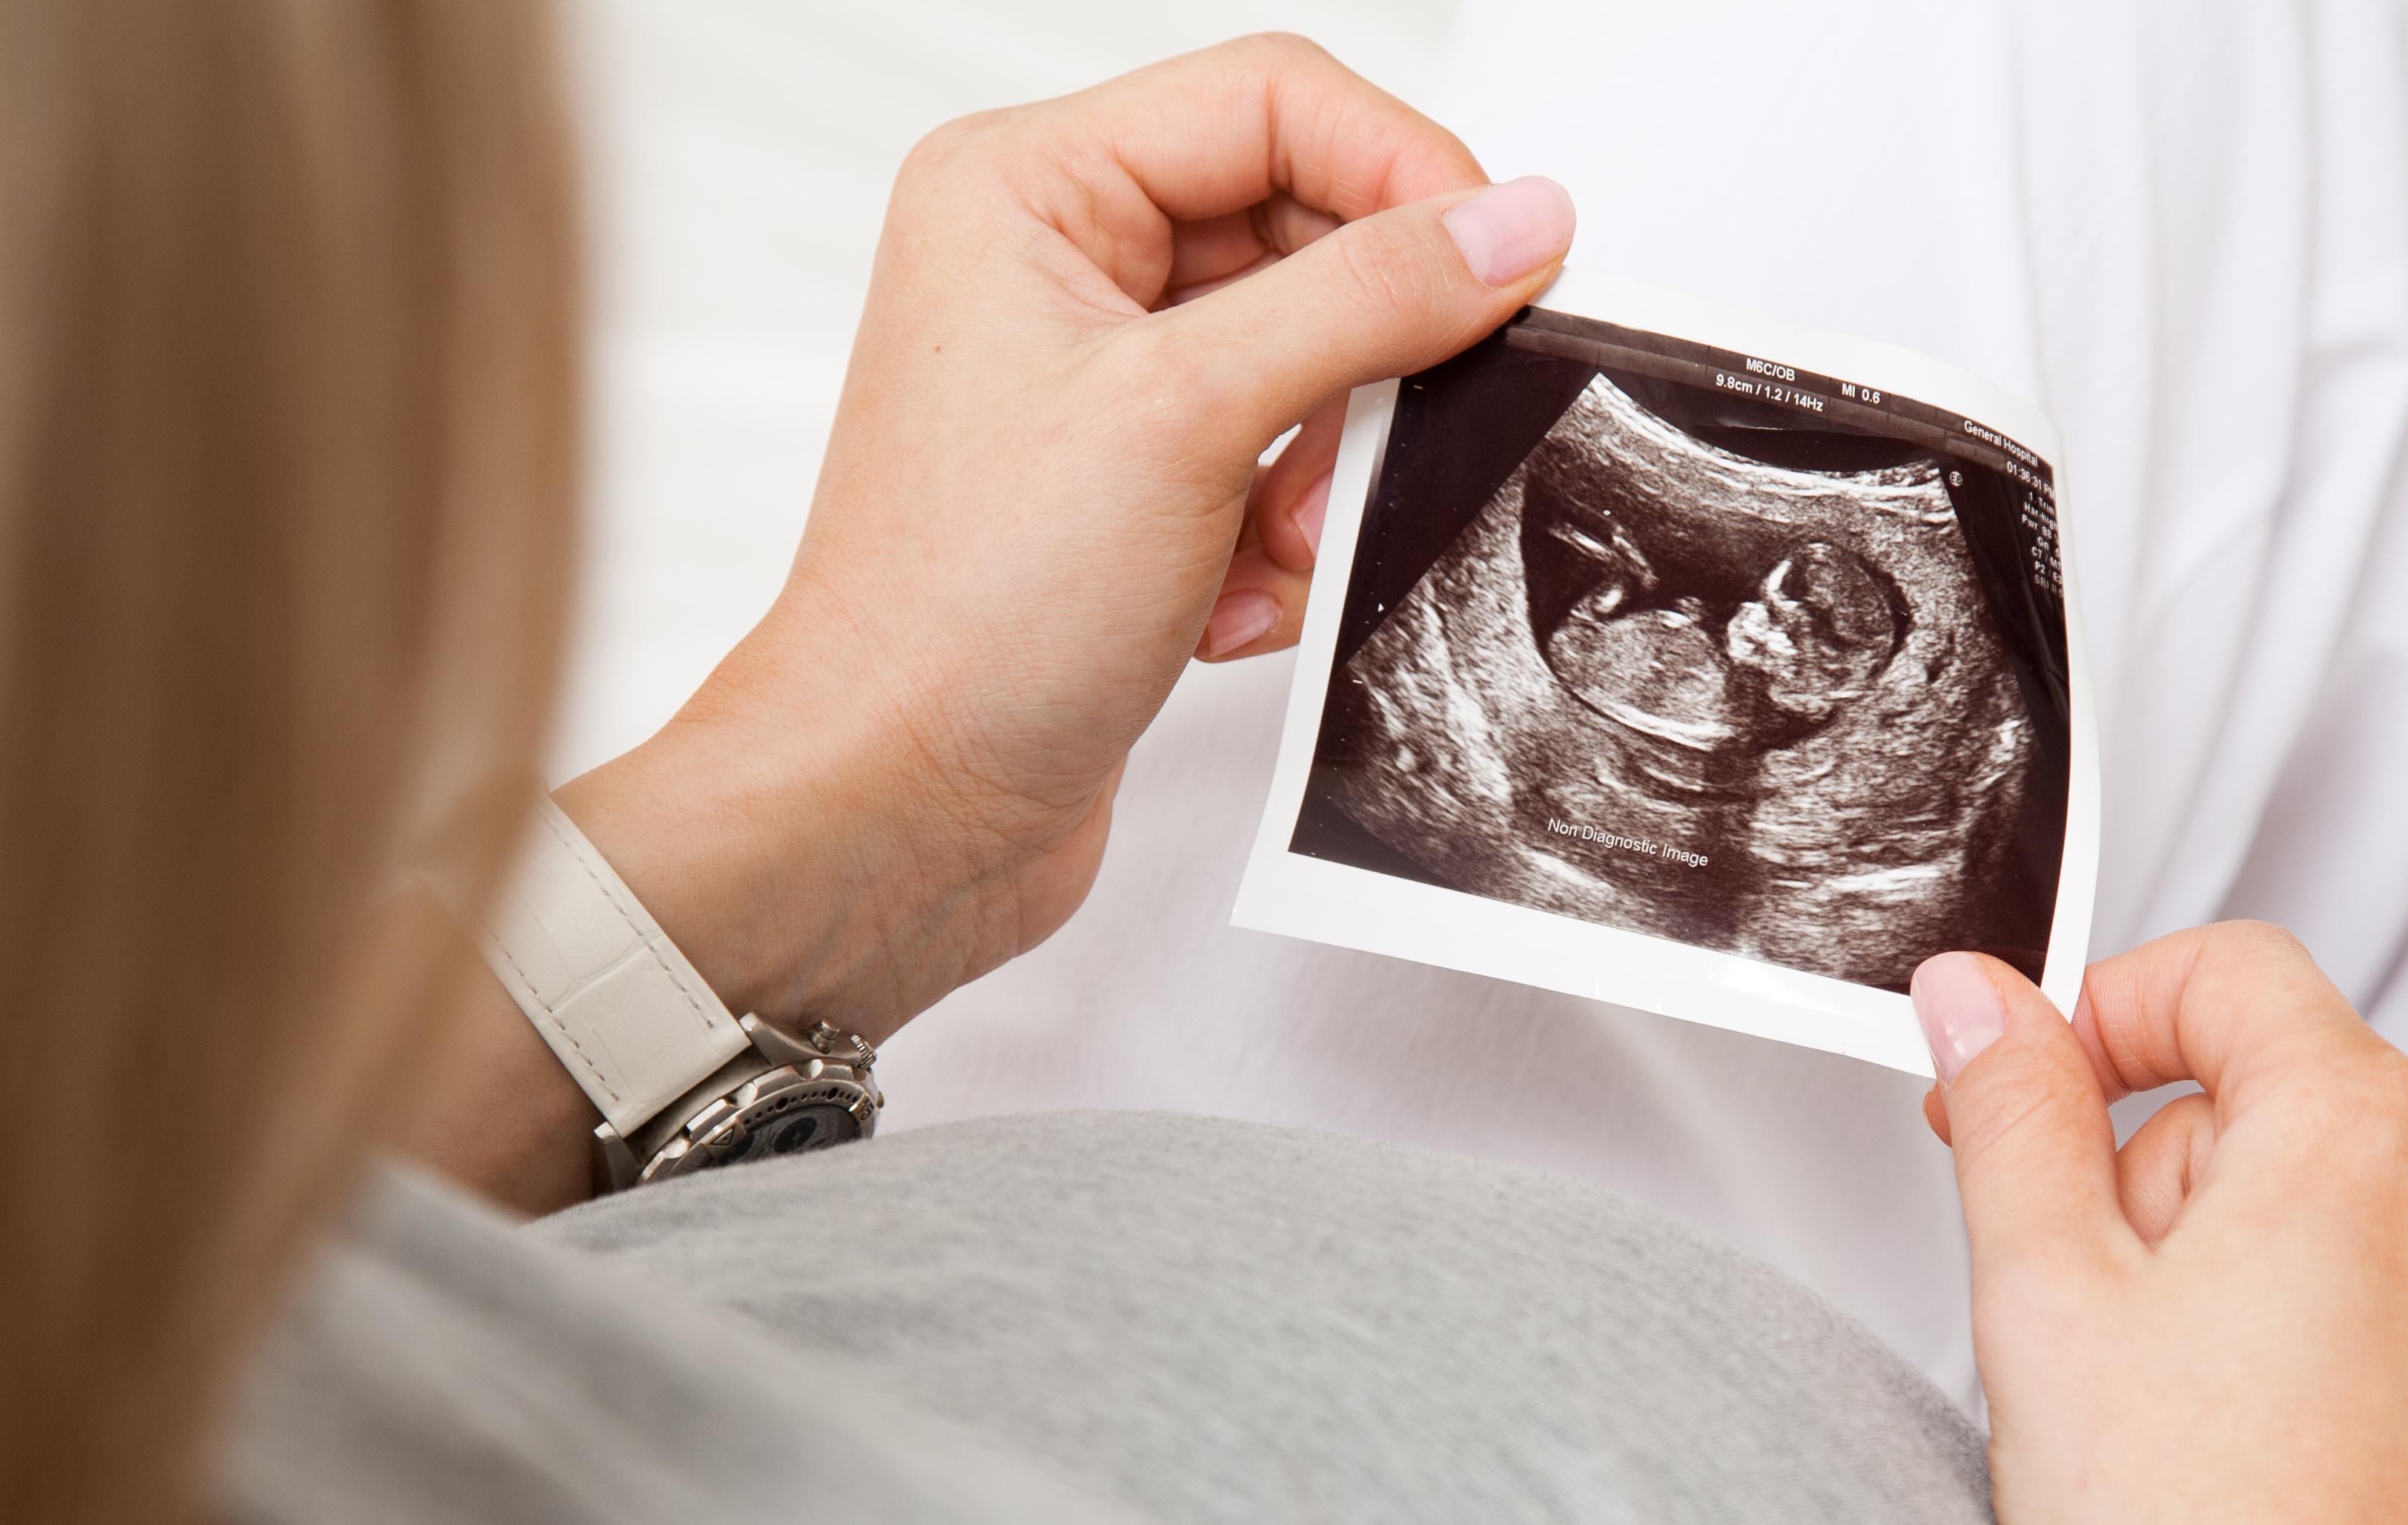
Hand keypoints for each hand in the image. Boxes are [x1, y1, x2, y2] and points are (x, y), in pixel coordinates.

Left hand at [561, 36, 1573, 1035]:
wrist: (891, 811)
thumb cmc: (961, 614)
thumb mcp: (1189, 416)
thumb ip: (1369, 298)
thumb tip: (1517, 221)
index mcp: (1027, 187)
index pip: (1276, 100)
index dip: (1407, 172)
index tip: (1502, 267)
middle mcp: (1056, 264)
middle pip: (1307, 229)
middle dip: (1362, 355)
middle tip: (1369, 446)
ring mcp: (1098, 381)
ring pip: (1312, 360)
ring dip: (1327, 466)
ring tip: (1275, 547)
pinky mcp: (1136, 490)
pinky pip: (1285, 465)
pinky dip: (1288, 543)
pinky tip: (1226, 609)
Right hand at [1913, 927, 2407, 1522]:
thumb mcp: (2049, 1296)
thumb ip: (2010, 1114)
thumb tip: (1979, 1000)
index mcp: (2368, 1136)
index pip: (2228, 971)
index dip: (2098, 1013)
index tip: (2015, 1092)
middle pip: (2270, 1103)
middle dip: (2150, 1181)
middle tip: (2075, 1310)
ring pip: (2323, 1221)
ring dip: (2220, 1278)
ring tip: (2156, 1411)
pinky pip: (2384, 1324)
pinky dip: (2298, 1357)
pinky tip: (2231, 1457)